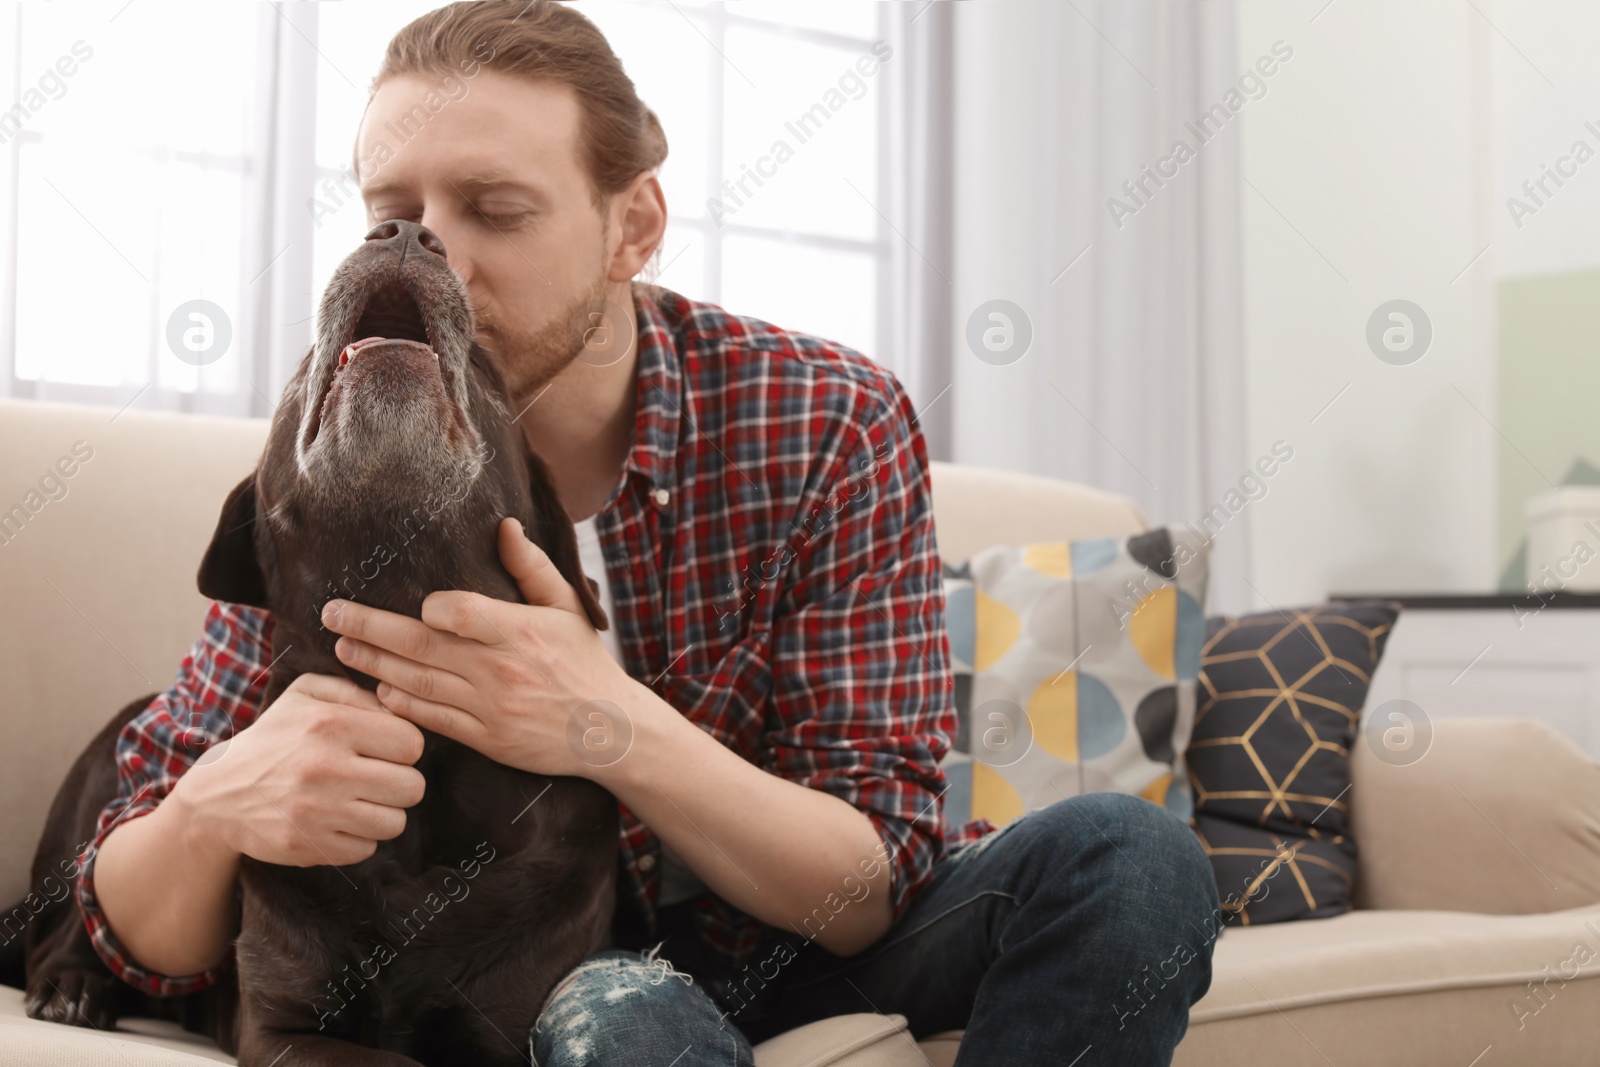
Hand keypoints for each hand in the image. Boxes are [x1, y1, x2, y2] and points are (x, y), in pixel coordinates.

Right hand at [175, 673, 426, 867]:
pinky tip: (336, 821)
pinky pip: (366, 849)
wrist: (217, 795)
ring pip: (395, 822)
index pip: (412, 744)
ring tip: (356, 801)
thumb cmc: (274, 738)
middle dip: (400, 783)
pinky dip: (358, 838)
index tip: (383, 750)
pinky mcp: (306, 847)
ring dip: (382, 813)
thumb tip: (398, 711)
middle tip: (376, 779)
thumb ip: (357, 693)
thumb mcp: (306, 694)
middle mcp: (324, 768)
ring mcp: (315, 812)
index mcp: (330, 724)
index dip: (403, 748)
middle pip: (412, 787)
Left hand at [322, 517, 641, 778]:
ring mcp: (490, 707)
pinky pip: (433, 720)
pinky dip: (402, 705)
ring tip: (342, 647)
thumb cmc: (584, 660)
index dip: (432, 607)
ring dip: (374, 665)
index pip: (461, 613)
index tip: (416, 602)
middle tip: (332, 614)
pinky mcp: (486, 737)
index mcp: (521, 631)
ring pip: (419, 683)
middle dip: (370, 627)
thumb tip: (504, 525)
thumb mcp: (567, 606)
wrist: (609, 731)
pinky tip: (378, 691)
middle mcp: (500, 669)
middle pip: (423, 645)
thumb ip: (532, 566)